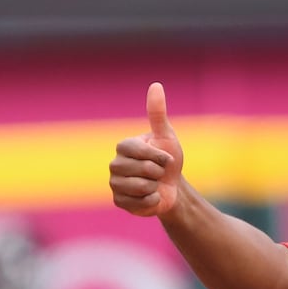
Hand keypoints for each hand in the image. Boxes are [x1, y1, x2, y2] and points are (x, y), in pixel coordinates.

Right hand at [108, 82, 184, 216]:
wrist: (172, 187)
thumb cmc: (168, 161)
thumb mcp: (166, 136)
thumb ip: (158, 113)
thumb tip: (156, 85)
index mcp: (123, 146)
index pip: (141, 151)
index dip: (159, 157)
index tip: (164, 158)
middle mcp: (115, 164)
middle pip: (143, 171)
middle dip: (159, 173)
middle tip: (159, 173)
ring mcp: (115, 184)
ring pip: (141, 187)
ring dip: (155, 187)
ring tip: (154, 184)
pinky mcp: (119, 202)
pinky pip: (139, 203)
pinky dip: (152, 201)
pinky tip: (151, 196)